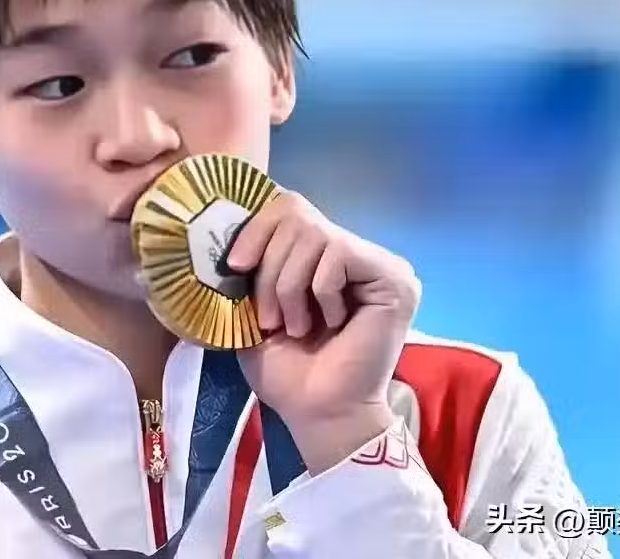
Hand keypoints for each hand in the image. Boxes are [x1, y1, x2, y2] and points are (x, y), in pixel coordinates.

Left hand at [227, 192, 421, 473]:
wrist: (315, 412)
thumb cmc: (286, 369)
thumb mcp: (252, 305)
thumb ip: (250, 262)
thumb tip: (225, 225)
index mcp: (323, 255)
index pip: (288, 207)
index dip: (256, 229)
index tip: (235, 266)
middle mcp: (356, 253)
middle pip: (296, 214)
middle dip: (269, 267)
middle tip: (270, 316)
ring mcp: (379, 264)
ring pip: (314, 234)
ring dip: (290, 286)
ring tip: (296, 326)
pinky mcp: (394, 279)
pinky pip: (338, 254)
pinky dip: (319, 291)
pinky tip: (332, 323)